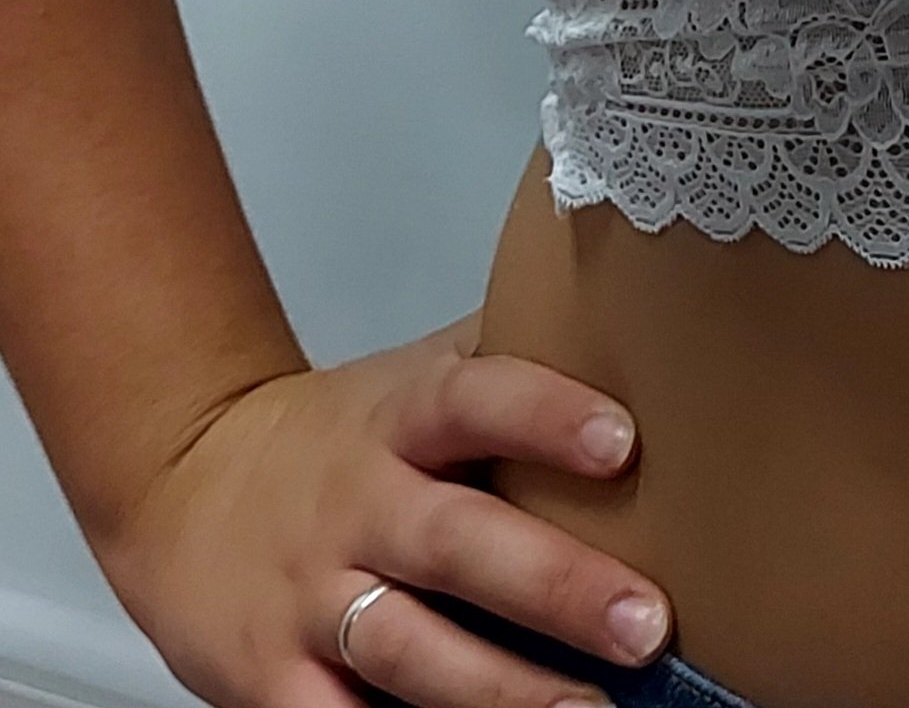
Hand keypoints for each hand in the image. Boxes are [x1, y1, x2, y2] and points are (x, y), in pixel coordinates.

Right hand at [93, 310, 672, 707]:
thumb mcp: (419, 373)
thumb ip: (510, 357)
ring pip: (409, 648)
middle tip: (648, 622)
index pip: (477, 400)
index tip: (623, 443)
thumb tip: (637, 316)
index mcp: (403, 418)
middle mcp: (361, 505)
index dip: (547, 416)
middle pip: (459, 544)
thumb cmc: (343, 431)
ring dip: (503, 690)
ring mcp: (312, 598)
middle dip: (556, 586)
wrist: (184, 479)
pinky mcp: (269, 678)